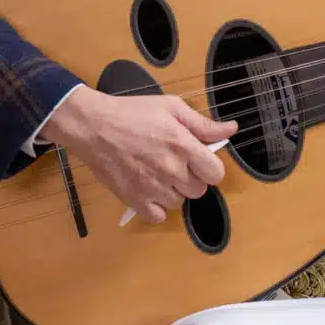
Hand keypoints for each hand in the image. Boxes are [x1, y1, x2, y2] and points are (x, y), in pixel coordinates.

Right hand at [43, 87, 236, 223]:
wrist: (93, 125)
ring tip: (158, 172)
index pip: (215, 173)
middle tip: (175, 162)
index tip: (199, 160)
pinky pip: (157, 217)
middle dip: (192, 177)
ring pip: (179, 202)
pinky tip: (149, 189)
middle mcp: (170, 169)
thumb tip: (231, 130)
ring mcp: (152, 187)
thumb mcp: (172, 107)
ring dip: (173, 191)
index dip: (210, 167)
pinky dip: (156, 207)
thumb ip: (203, 124)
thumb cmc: (133, 112)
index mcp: (183, 145)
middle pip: (199, 190)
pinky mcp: (133, 200)